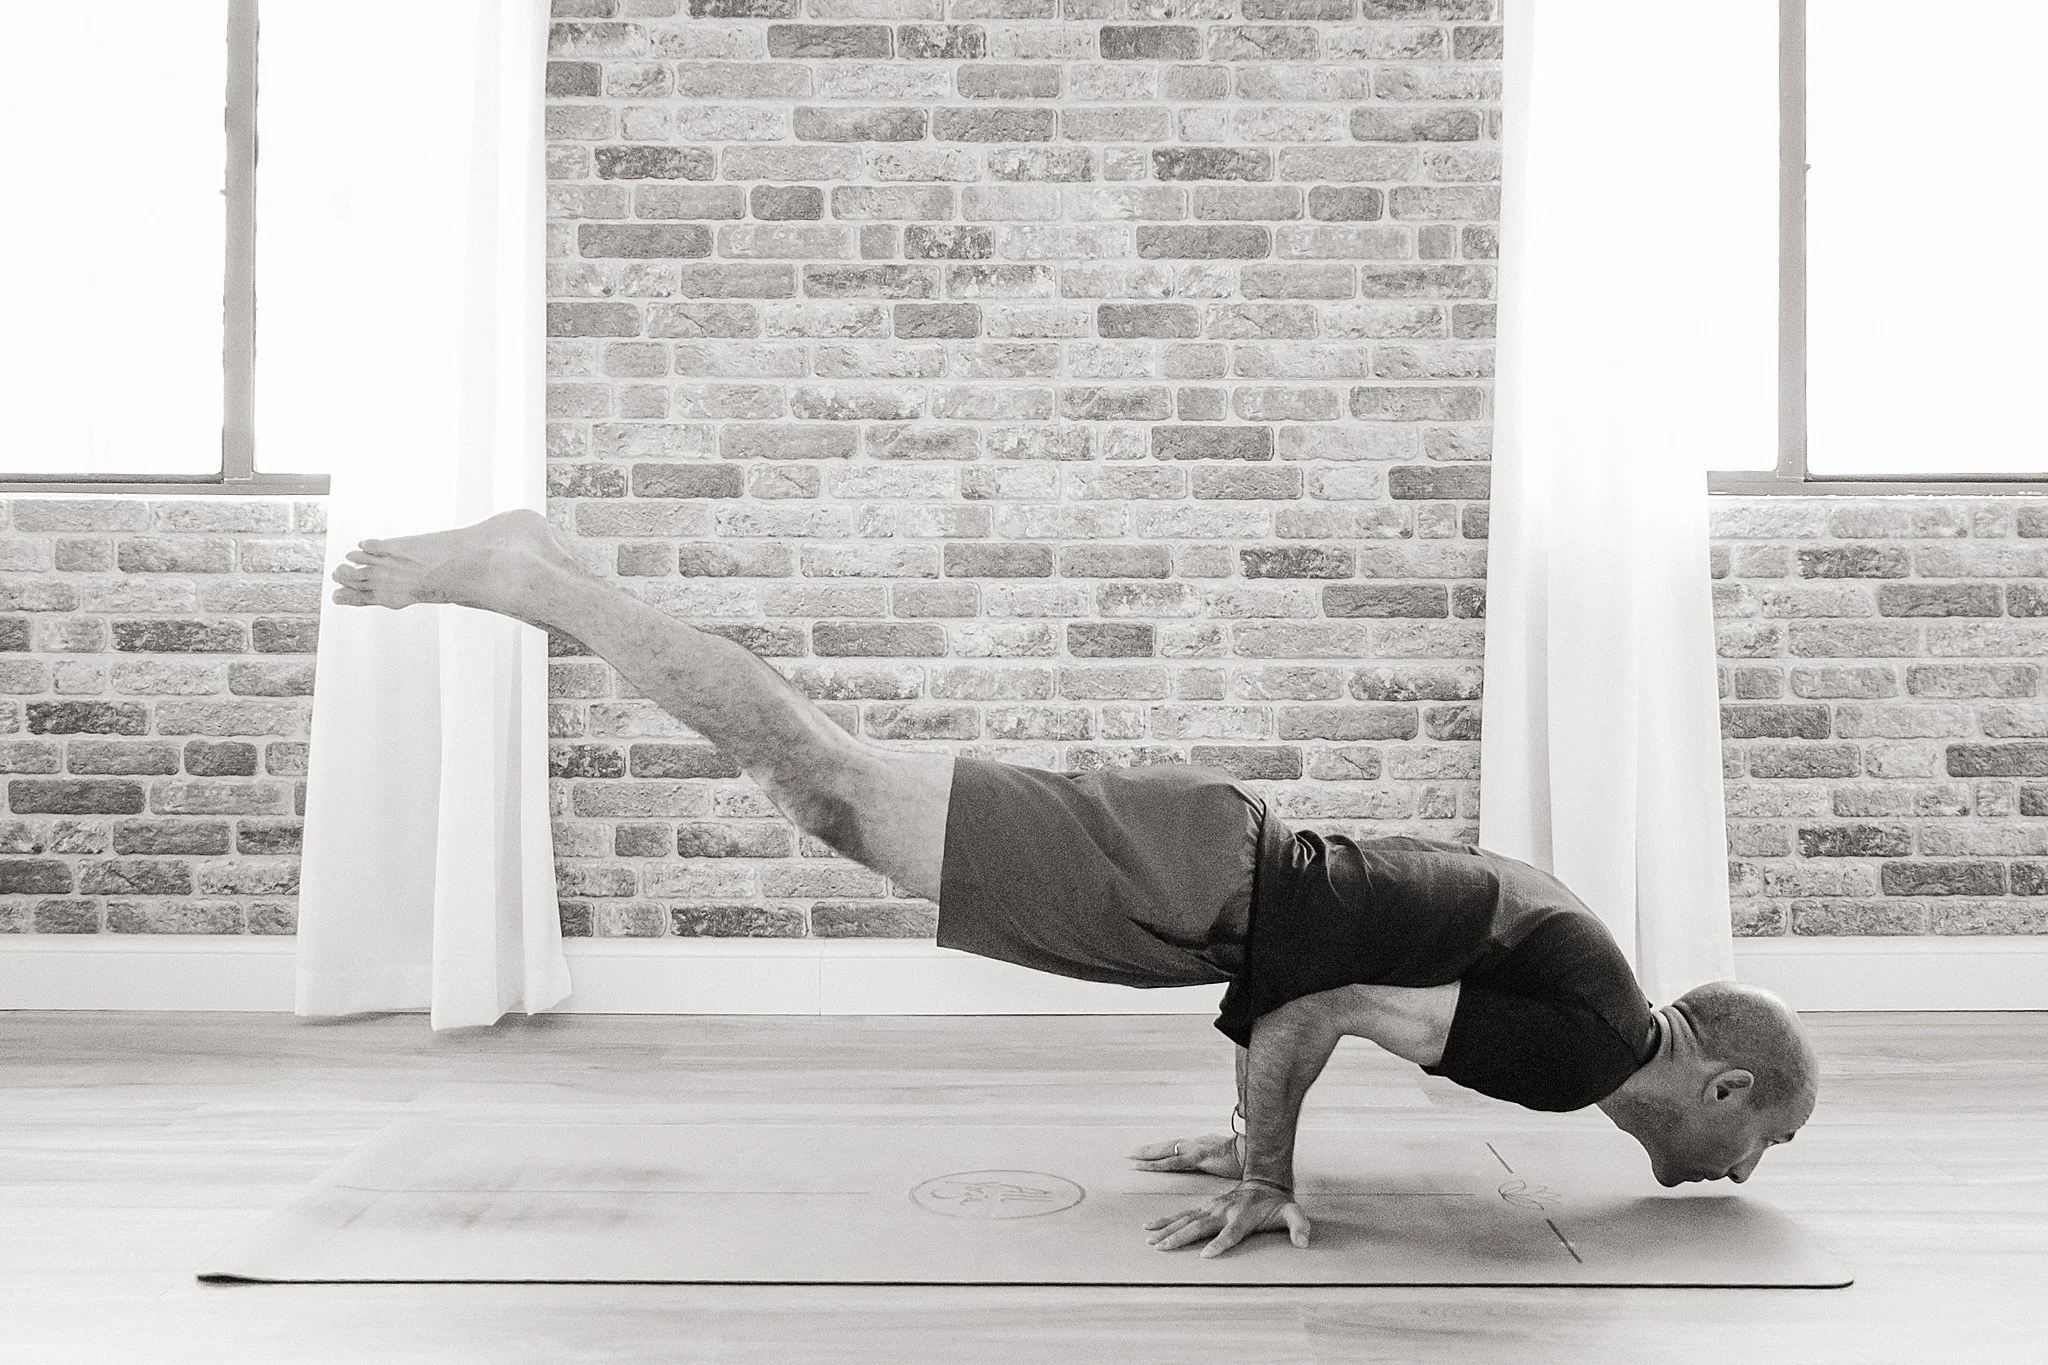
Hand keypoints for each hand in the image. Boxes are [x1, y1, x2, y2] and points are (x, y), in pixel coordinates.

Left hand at [1128, 1132, 1243, 1178]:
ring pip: (1166, 1151)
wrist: (1259, 1153)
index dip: (1164, 1150)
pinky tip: (1145, 1166)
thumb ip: (1222, 1160)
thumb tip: (1220, 1162)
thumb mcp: (1232, 1158)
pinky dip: (1156, 1164)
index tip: (1149, 1153)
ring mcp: (1197, 1148)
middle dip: (1150, 1149)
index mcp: (1204, 1144)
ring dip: (1148, 1154)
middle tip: (1132, 1153)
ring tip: (1132, 1158)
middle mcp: (1198, 1143)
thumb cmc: (1249, 1157)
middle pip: (1169, 1146)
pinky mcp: (1199, 1156)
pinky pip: (1173, 1161)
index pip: (1179, 1147)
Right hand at [1143, 1180, 1310, 1258]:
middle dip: (1180, 1237)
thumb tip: (1304, 1241)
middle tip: (1161, 1247)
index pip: (1230, 1234)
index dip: (1220, 1244)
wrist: (1265, 1179)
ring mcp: (1212, 1208)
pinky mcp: (1205, 1207)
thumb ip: (1299, 1226)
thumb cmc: (1277, 1203)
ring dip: (1167, 1229)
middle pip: (1199, 1227)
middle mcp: (1223, 1212)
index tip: (1206, 1255)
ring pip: (1186, 1219)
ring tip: (1150, 1238)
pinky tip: (1152, 1226)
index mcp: (1242, 1217)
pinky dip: (1167, 1220)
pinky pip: (1183, 1214)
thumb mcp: (1293, 1214)